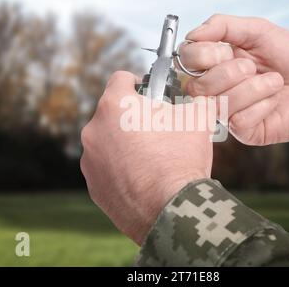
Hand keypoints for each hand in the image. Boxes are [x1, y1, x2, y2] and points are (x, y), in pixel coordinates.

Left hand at [80, 71, 214, 244]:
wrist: (171, 210)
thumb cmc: (181, 160)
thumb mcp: (198, 119)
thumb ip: (195, 101)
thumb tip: (198, 101)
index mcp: (115, 105)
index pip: (121, 78)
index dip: (138, 82)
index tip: (149, 94)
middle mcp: (94, 130)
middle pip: (113, 112)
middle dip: (133, 117)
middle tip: (156, 129)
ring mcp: (90, 160)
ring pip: (108, 141)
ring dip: (124, 144)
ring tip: (150, 158)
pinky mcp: (93, 185)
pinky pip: (106, 168)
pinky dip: (120, 168)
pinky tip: (142, 178)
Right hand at [181, 14, 288, 144]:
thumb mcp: (259, 30)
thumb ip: (224, 26)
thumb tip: (193, 33)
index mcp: (216, 61)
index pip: (186, 60)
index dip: (203, 55)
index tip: (226, 51)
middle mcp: (217, 87)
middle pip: (196, 87)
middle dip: (229, 73)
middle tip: (253, 67)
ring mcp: (228, 111)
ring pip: (218, 104)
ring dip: (252, 88)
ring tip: (273, 82)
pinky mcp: (243, 130)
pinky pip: (238, 120)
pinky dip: (262, 106)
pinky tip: (273, 102)